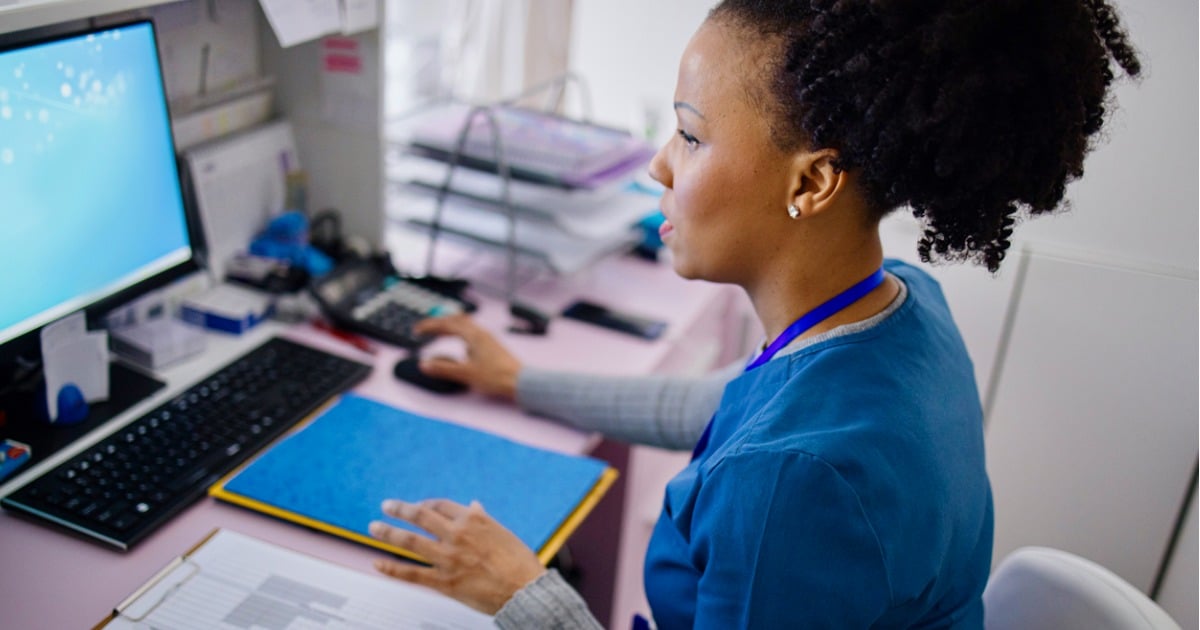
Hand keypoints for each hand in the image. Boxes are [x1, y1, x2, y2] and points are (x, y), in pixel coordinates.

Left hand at [369, 499, 545, 614]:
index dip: (425, 503)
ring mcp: (448, 558)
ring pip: (410, 541)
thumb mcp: (502, 533)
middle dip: (399, 509)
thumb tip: (474, 505)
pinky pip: (412, 574)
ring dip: (388, 532)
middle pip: (420, 516)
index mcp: (473, 520)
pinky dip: (392, 568)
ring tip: (374, 527)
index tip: (417, 506)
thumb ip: (483, 520)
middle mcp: (457, 535)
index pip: (440, 505)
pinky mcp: (444, 582)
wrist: (525, 590)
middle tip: (387, 506)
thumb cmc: (518, 562)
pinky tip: (377, 563)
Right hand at [411, 314, 521, 399]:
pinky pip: (471, 333)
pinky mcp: (491, 346)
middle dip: (438, 323)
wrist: (520, 381)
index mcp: (473, 336)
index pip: (447, 324)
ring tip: (439, 332)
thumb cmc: (497, 377)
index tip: (417, 330)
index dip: (429, 326)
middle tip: (425, 329)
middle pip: (456, 320)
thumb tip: (424, 364)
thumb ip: (443, 369)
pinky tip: (460, 344)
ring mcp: (487, 339)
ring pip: (465, 325)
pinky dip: (460, 333)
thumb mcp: (465, 374)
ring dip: (449, 326)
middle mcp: (481, 333)